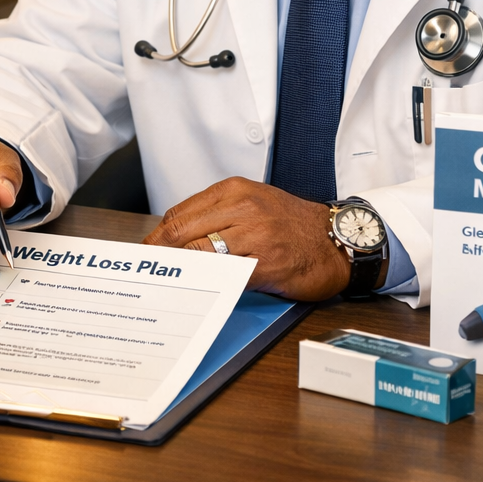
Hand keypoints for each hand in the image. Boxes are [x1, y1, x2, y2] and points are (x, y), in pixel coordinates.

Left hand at [142, 178, 351, 300]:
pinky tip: (202, 290)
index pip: (179, 214)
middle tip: (151, 272)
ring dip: (182, 271)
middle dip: (161, 255)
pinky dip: (210, 283)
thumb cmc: (291, 223)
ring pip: (200, 254)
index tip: (148, 253)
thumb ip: (216, 214)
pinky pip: (226, 275)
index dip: (158, 237)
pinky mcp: (266, 264)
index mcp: (233, 190)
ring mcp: (255, 236)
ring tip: (172, 283)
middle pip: (182, 233)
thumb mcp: (252, 203)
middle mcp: (242, 208)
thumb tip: (174, 236)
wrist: (334, 240)